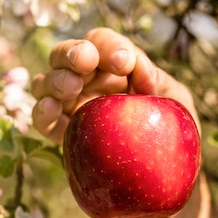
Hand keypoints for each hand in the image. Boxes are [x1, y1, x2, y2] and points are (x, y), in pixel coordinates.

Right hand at [30, 27, 198, 143]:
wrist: (163, 174)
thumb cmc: (171, 131)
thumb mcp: (176, 102)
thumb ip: (158, 81)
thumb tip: (137, 67)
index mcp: (112, 65)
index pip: (102, 43)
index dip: (108, 46)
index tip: (124, 62)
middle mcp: (86, 79)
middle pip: (65, 55)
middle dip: (72, 53)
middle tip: (86, 61)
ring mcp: (69, 105)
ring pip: (45, 82)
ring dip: (55, 80)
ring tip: (72, 87)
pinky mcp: (61, 133)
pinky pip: (41, 119)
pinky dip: (41, 111)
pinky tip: (51, 108)